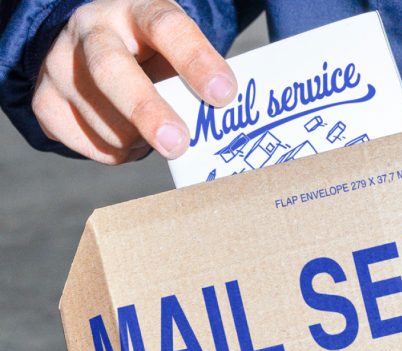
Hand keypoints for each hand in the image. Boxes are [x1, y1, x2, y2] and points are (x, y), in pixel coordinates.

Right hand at [32, 0, 235, 163]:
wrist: (91, 46)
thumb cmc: (151, 52)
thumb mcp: (174, 48)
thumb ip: (194, 76)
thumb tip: (220, 118)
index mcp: (135, 10)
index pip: (166, 27)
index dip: (196, 61)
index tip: (224, 94)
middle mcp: (90, 30)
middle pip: (111, 71)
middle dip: (146, 111)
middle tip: (177, 144)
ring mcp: (59, 65)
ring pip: (105, 122)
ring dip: (141, 140)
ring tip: (154, 130)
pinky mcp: (44, 101)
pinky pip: (91, 145)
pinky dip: (120, 152)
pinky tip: (126, 133)